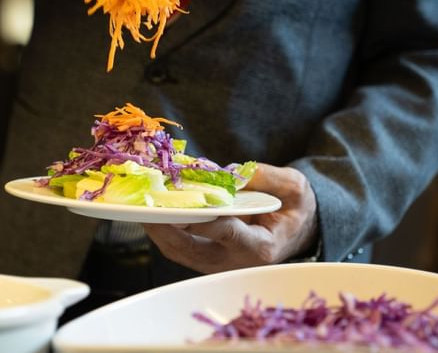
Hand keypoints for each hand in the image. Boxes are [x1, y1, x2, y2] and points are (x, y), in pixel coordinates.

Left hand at [142, 164, 318, 273]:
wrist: (296, 230)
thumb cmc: (293, 207)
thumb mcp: (292, 186)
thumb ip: (265, 177)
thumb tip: (231, 173)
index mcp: (261, 246)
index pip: (226, 232)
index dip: (202, 218)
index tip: (181, 202)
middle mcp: (236, 261)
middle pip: (192, 247)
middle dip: (166, 226)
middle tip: (146, 205)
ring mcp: (218, 264)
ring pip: (179, 251)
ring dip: (157, 229)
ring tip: (141, 206)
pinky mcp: (206, 260)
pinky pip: (178, 248)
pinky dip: (162, 230)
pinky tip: (151, 211)